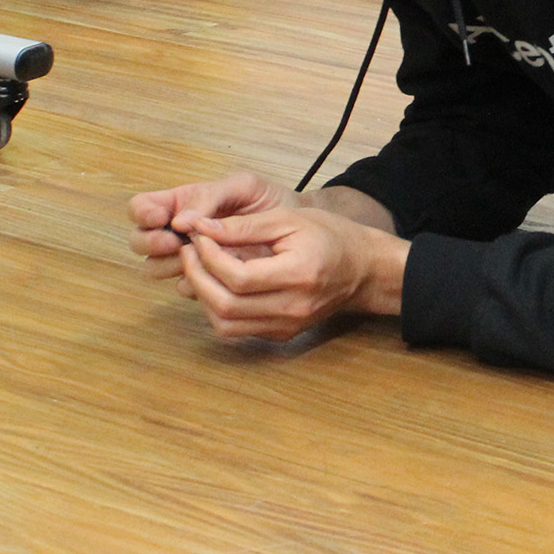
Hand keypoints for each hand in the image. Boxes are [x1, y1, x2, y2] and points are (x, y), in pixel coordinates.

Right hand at [127, 171, 292, 284]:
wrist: (301, 231)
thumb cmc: (270, 201)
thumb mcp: (243, 187)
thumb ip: (211, 197)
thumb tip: (179, 221)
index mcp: (181, 202)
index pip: (141, 208)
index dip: (143, 213)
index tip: (162, 218)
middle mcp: (177, 232)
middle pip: (139, 241)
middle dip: (152, 243)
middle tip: (177, 243)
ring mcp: (188, 258)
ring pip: (155, 268)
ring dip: (169, 264)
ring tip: (198, 257)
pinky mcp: (204, 281)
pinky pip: (184, 288)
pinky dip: (193, 283)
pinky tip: (213, 276)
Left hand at [178, 205, 409, 341]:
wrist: (364, 269)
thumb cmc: (331, 237)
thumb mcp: (290, 219)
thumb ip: (245, 226)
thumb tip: (202, 227)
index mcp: (298, 275)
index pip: (237, 277)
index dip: (209, 257)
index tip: (199, 236)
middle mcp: (292, 308)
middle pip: (226, 306)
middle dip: (197, 277)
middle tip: (189, 251)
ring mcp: (287, 326)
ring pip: (225, 324)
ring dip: (203, 297)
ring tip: (200, 268)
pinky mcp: (281, 334)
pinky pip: (237, 330)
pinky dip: (218, 309)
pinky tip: (218, 283)